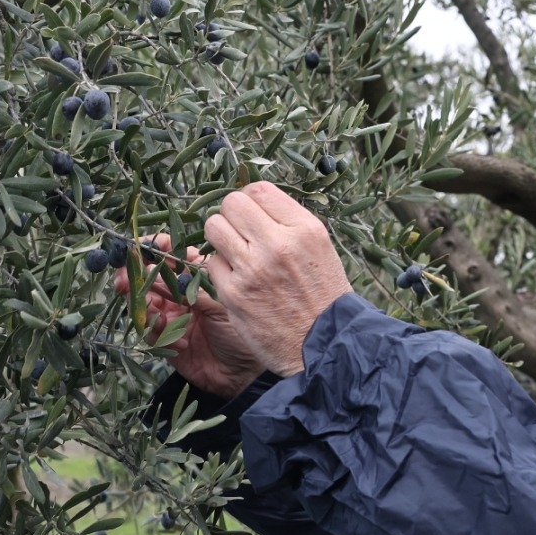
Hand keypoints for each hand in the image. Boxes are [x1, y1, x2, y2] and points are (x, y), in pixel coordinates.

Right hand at [112, 234, 265, 398]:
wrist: (243, 374)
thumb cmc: (240, 332)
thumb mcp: (218, 304)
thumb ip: (187, 289)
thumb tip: (152, 272)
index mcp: (196, 278)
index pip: (170, 257)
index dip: (154, 249)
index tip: (140, 247)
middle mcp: (180, 295)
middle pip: (148, 279)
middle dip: (134, 277)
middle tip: (125, 279)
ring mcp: (171, 317)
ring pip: (143, 305)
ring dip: (143, 307)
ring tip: (154, 311)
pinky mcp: (165, 341)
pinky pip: (150, 332)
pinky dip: (160, 333)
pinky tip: (182, 340)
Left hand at [201, 180, 353, 376]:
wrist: (324, 345)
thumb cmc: (323, 295)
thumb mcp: (319, 248)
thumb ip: (288, 222)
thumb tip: (252, 200)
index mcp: (303, 229)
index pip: (258, 190)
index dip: (250, 199)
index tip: (252, 213)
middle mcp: (278, 244)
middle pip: (232, 203)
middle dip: (232, 215)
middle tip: (240, 232)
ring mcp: (253, 269)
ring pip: (214, 227)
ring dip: (221, 237)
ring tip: (236, 252)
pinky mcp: (233, 294)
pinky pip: (211, 264)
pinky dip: (221, 270)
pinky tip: (238, 280)